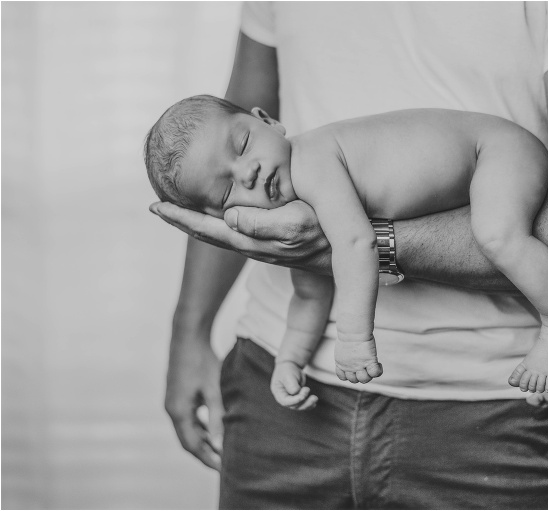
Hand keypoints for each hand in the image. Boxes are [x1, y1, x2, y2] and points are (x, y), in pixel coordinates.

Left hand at [149, 200, 331, 273]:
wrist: (357, 252)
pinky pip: (241, 231)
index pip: (209, 229)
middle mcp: (256, 245)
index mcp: (255, 240)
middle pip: (210, 234)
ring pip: (224, 234)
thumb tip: (228, 219)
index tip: (154, 207)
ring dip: (201, 222)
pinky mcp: (279, 240)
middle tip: (158, 207)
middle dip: (183, 221)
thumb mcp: (299, 224)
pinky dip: (221, 222)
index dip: (181, 218)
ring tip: (182, 209)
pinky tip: (223, 214)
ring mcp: (267, 245)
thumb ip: (263, 223)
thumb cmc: (332, 232)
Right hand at [165, 333, 223, 470]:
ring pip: (187, 429)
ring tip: (220, 449)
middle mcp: (171, 409)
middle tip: (223, 464)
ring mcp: (172, 402)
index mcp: (178, 411)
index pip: (192, 445)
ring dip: (203, 440)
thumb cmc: (202, 360)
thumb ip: (216, 416)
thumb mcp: (213, 389)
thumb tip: (220, 443)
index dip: (207, 458)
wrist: (188, 336)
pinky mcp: (177, 395)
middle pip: (188, 440)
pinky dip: (200, 426)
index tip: (223, 468)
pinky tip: (213, 428)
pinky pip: (187, 418)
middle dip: (205, 453)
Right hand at [270, 361, 318, 410]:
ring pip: (300, 406)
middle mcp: (284, 398)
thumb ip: (292, 385)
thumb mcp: (288, 376)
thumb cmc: (287, 370)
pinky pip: (303, 404)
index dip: (294, 401)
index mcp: (278, 393)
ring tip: (315, 398)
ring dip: (308, 404)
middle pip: (294, 406)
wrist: (290, 367)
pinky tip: (314, 403)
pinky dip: (309, 404)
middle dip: (304, 402)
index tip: (303, 397)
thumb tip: (297, 393)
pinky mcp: (298, 398)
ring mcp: (291, 399)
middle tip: (312, 395)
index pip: (286, 402)